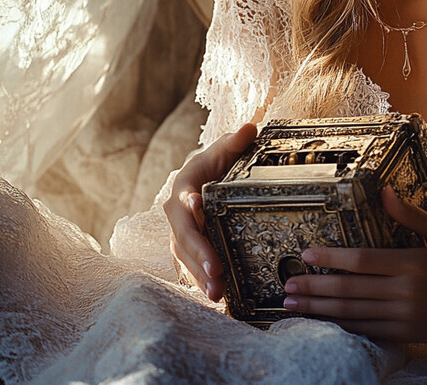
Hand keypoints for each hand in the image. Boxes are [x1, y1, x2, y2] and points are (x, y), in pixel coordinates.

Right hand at [163, 121, 256, 299]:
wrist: (207, 176)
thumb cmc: (216, 162)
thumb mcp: (224, 150)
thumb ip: (235, 141)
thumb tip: (249, 128)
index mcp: (183, 188)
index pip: (184, 203)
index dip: (191, 212)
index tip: (199, 214)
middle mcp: (177, 215)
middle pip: (185, 238)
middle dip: (199, 256)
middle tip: (216, 274)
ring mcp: (181, 235)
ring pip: (187, 258)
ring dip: (200, 277)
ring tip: (217, 295)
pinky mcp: (190, 250)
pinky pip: (193, 268)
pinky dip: (202, 282)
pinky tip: (217, 298)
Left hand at [281, 186, 426, 342]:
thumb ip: (412, 215)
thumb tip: (384, 191)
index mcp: (413, 263)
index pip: (362, 260)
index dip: (331, 258)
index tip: (304, 254)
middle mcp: (405, 293)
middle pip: (350, 290)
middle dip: (314, 289)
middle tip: (286, 286)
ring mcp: (405, 318)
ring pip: (353, 314)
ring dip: (320, 310)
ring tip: (292, 306)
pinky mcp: (407, 335)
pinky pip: (368, 331)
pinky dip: (342, 327)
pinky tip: (323, 323)